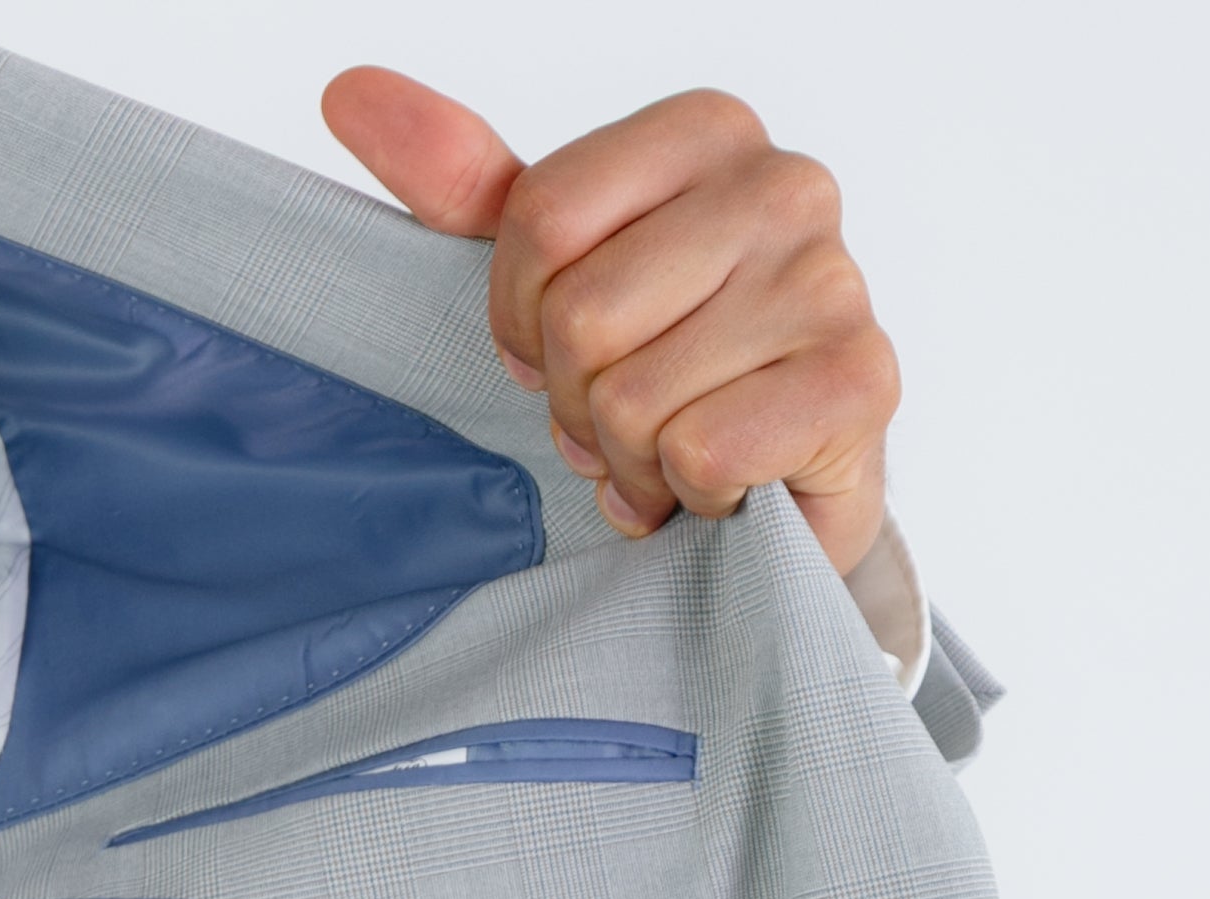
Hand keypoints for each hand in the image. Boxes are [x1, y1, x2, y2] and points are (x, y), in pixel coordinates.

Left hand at [322, 70, 898, 575]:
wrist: (780, 495)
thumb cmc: (671, 372)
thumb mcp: (557, 272)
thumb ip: (466, 188)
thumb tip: (349, 93)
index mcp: (707, 133)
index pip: (539, 217)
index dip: (520, 319)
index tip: (555, 355)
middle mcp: (784, 186)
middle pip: (583, 316)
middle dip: (580, 405)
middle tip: (622, 423)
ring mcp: (833, 282)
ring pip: (638, 399)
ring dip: (634, 463)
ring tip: (672, 459)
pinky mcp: (860, 383)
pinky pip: (701, 452)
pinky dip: (691, 495)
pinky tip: (721, 487)